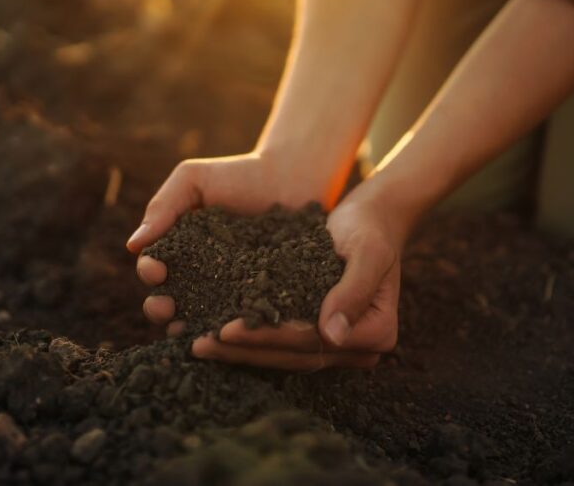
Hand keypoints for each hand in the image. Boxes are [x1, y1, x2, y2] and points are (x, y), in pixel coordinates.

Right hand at [127, 151, 325, 333]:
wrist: (293, 177)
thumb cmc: (239, 174)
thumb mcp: (194, 180)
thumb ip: (164, 206)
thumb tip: (133, 245)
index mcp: (180, 252)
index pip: (155, 269)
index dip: (150, 272)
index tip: (155, 269)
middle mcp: (201, 278)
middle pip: (172, 302)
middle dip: (161, 309)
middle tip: (165, 307)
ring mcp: (232, 294)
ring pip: (204, 320)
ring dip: (192, 329)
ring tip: (191, 332)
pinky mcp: (264, 302)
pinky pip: (245, 320)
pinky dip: (235, 330)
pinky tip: (231, 332)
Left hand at [191, 188, 405, 370]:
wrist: (370, 218)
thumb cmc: (370, 228)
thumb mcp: (368, 251)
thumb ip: (355, 289)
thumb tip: (333, 334)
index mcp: (376, 334)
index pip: (312, 343)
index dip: (269, 338)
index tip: (227, 329)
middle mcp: (355, 347)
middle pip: (293, 355)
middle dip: (244, 350)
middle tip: (199, 344)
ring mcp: (334, 342)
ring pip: (281, 354)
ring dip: (238, 351)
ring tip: (197, 343)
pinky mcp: (313, 330)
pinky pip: (276, 339)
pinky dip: (245, 337)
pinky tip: (210, 331)